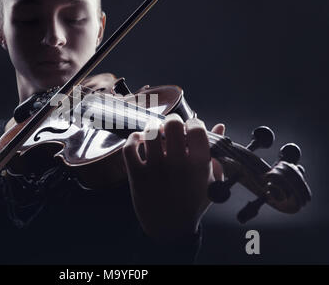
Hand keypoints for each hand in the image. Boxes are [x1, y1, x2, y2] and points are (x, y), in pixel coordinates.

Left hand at [122, 114, 224, 242]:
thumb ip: (216, 153)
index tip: (190, 128)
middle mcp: (178, 165)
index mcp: (199, 166)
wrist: (171, 230)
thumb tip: (220, 125)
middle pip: (172, 124)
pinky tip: (139, 139)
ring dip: (152, 127)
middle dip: (172, 121)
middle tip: (171, 127)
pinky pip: (130, 148)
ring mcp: (156, 170)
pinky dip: (133, 139)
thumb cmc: (193, 202)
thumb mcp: (211, 180)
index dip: (193, 123)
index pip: (196, 128)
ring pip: (150, 132)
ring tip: (155, 132)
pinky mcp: (137, 176)